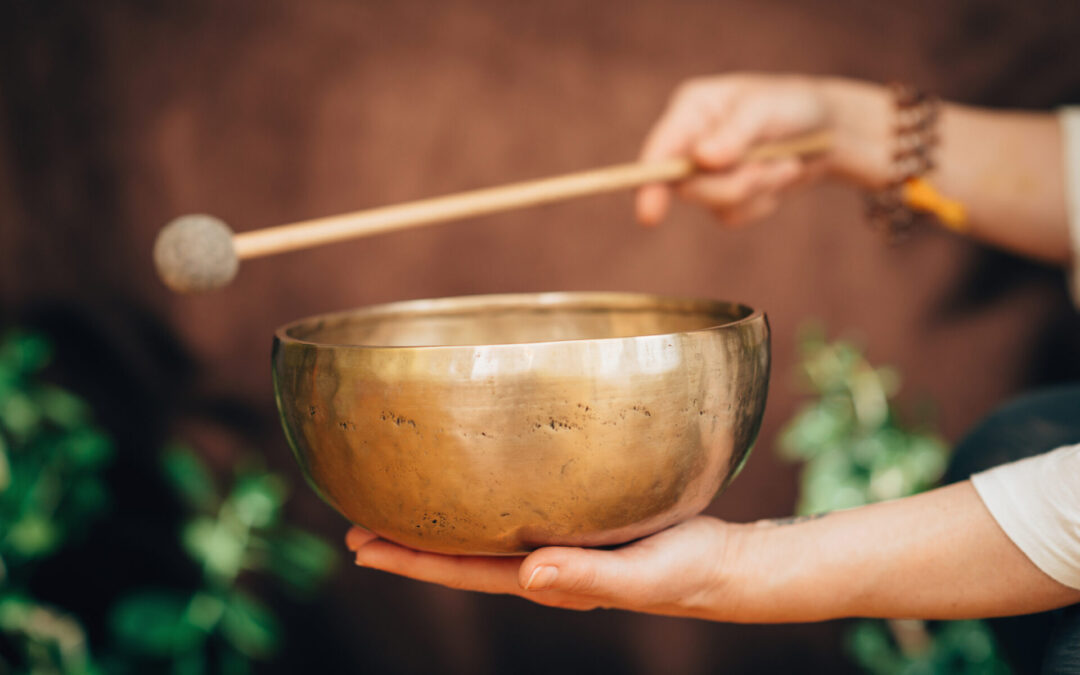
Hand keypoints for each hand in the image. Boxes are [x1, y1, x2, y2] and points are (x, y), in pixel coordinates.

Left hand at [346, 516, 745, 618]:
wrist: (721, 565)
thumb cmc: (686, 572)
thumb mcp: (643, 576)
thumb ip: (588, 578)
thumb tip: (526, 576)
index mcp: (545, 579)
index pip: (461, 571)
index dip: (410, 560)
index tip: (360, 547)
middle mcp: (539, 562)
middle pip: (457, 553)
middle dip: (405, 541)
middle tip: (352, 526)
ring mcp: (554, 541)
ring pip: (480, 532)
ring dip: (435, 522)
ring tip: (394, 504)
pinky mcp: (573, 519)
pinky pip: (511, 511)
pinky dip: (478, 500)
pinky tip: (471, 484)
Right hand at [635, 74, 890, 226]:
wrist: (827, 129)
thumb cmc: (793, 105)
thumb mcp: (767, 108)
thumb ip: (735, 133)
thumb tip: (703, 160)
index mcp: (692, 110)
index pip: (661, 149)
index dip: (650, 182)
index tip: (650, 214)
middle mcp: (691, 141)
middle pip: (687, 185)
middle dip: (734, 184)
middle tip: (771, 170)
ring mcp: (705, 171)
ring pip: (713, 203)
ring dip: (757, 189)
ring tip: (787, 164)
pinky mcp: (723, 195)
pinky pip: (732, 216)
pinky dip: (761, 202)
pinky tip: (779, 176)